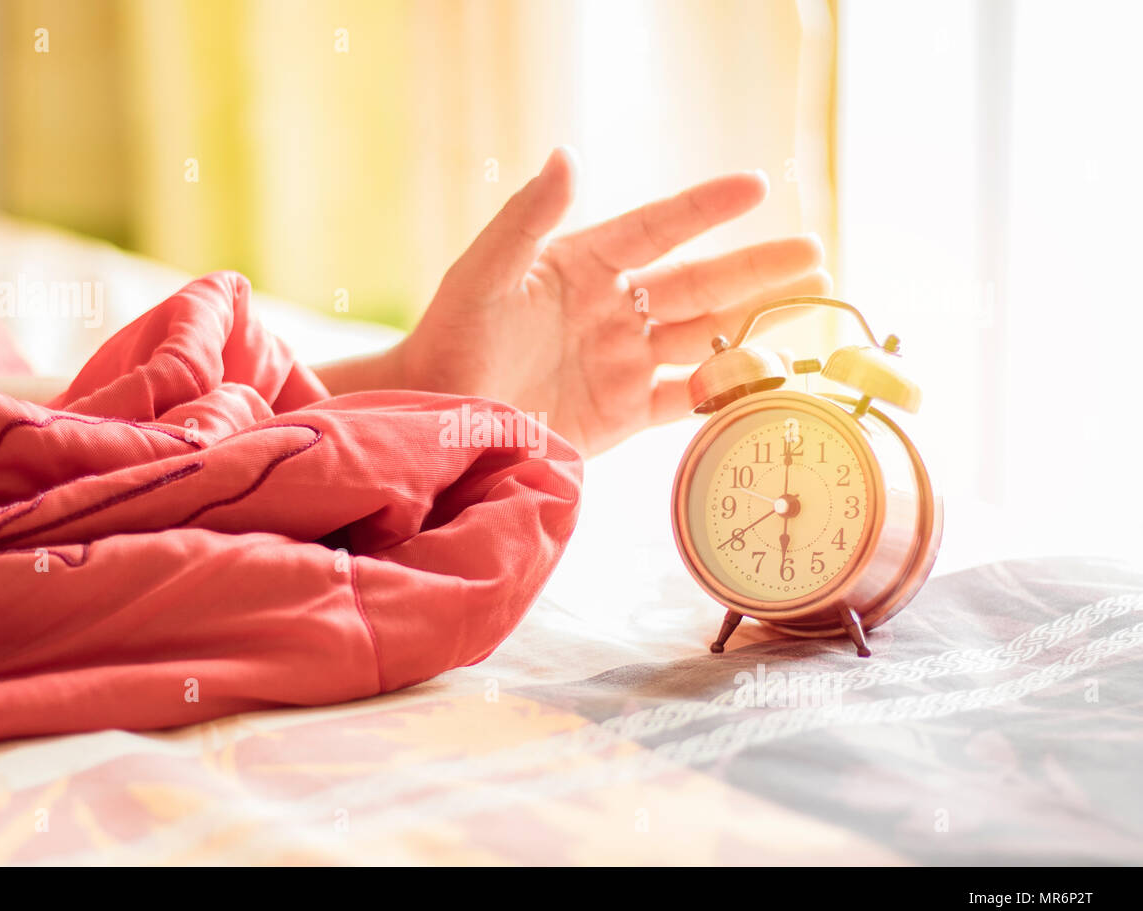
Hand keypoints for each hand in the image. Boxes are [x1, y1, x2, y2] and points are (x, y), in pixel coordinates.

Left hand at [387, 147, 830, 456]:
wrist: (435, 417)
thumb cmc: (451, 336)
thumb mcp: (485, 272)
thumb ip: (528, 218)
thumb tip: (568, 156)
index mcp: (584, 266)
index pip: (656, 229)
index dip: (704, 209)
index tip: (756, 186)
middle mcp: (612, 311)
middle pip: (698, 285)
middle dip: (756, 269)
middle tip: (814, 254)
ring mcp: (622, 363)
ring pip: (704, 337)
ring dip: (756, 321)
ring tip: (812, 301)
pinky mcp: (622, 415)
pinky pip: (686, 399)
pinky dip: (724, 389)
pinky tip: (765, 374)